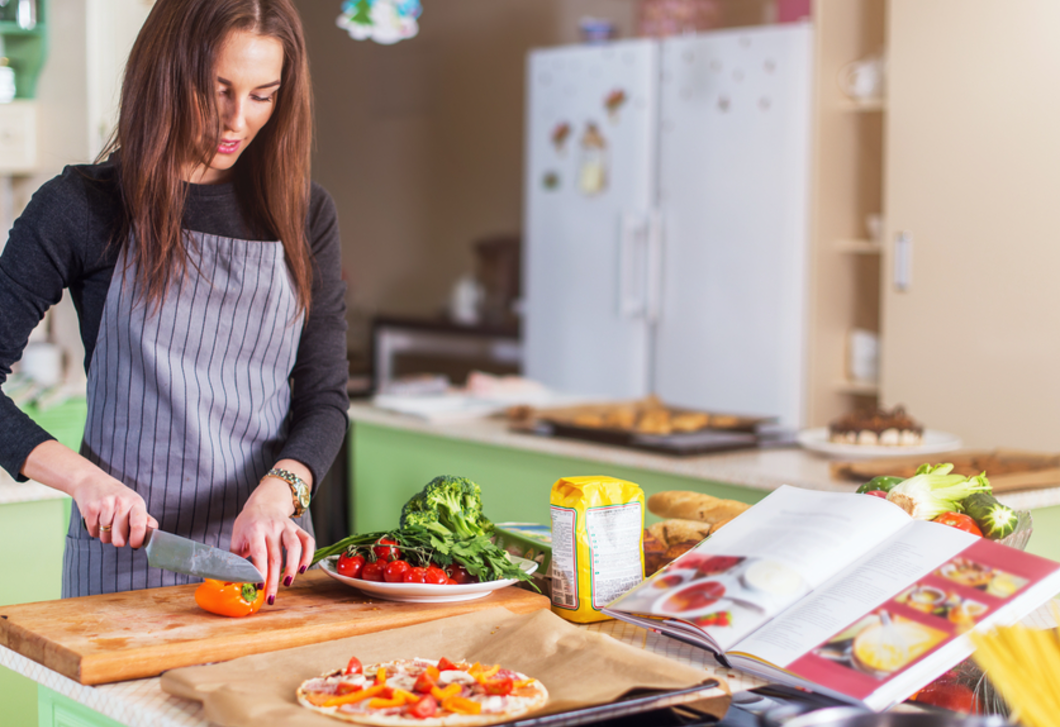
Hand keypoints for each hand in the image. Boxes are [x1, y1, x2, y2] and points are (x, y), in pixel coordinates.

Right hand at [72, 475, 158, 547]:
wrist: (92, 481)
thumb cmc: (116, 495)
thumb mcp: (133, 503)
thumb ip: (144, 518)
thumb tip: (153, 531)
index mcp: (136, 502)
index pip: (139, 525)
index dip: (137, 540)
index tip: (135, 544)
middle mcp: (121, 503)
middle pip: (120, 538)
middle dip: (118, 541)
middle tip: (118, 532)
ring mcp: (105, 505)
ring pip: (105, 537)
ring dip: (105, 535)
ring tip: (106, 522)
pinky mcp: (90, 509)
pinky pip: (93, 532)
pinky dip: (94, 531)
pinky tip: (97, 519)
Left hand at [230, 472, 313, 605]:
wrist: (263, 504)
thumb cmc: (247, 524)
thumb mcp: (237, 538)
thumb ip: (233, 560)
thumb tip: (228, 584)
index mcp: (255, 529)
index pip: (259, 552)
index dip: (260, 571)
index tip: (259, 586)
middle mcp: (272, 527)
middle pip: (276, 556)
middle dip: (274, 579)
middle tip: (270, 598)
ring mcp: (287, 526)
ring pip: (295, 547)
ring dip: (293, 567)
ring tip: (288, 583)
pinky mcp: (297, 528)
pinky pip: (308, 541)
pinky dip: (308, 555)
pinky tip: (302, 569)